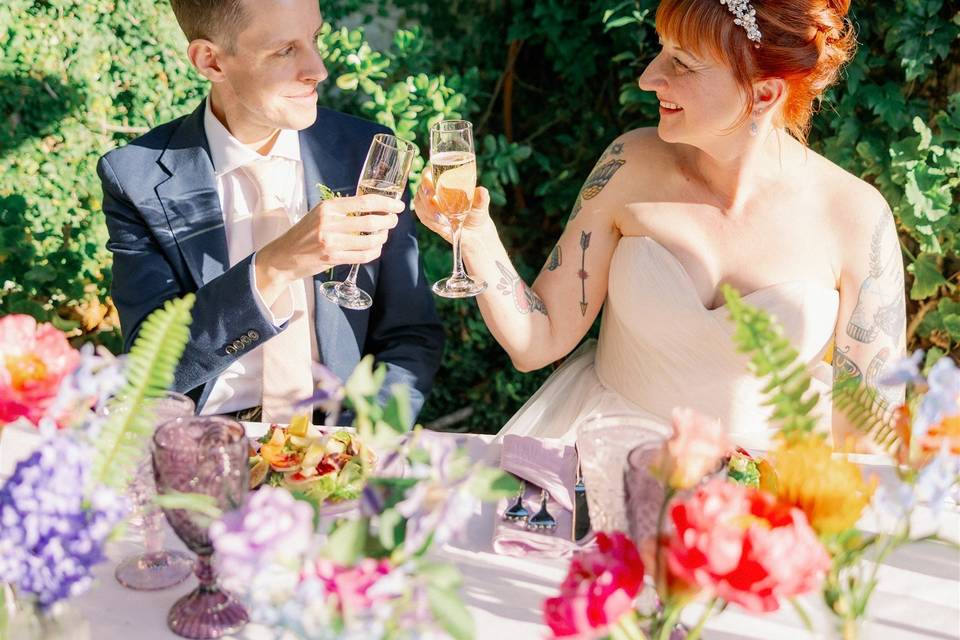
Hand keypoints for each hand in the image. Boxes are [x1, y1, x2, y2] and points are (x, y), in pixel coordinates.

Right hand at [256, 194, 403, 302]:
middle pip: (371, 222)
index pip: (365, 201)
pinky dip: (375, 252)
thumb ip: (342, 210)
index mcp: (328, 207)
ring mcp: (332, 242)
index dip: (386, 203)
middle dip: (389, 221)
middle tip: (393, 220)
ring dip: (383, 238)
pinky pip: (364, 256)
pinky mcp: (333, 258)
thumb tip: (373, 207)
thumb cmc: (304, 233)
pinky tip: (376, 248)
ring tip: (384, 235)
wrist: (283, 256)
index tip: (398, 205)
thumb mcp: (319, 214)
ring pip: (370, 241)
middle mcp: (330, 223)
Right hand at [413, 168, 492, 243]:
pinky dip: (431, 221)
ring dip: (429, 212)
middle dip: (426, 198)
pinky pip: (422, 216)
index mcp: (444, 179)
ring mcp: (428, 203)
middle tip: (436, 207)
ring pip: (419, 203)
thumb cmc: (477, 211)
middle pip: (421, 188)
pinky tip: (442, 225)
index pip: (429, 173)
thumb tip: (482, 191)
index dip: (426, 177)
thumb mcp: (481, 204)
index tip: (432, 189)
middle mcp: (434, 189)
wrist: (474, 230)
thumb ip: (481, 198)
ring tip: (444, 220)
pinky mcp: (427, 216)